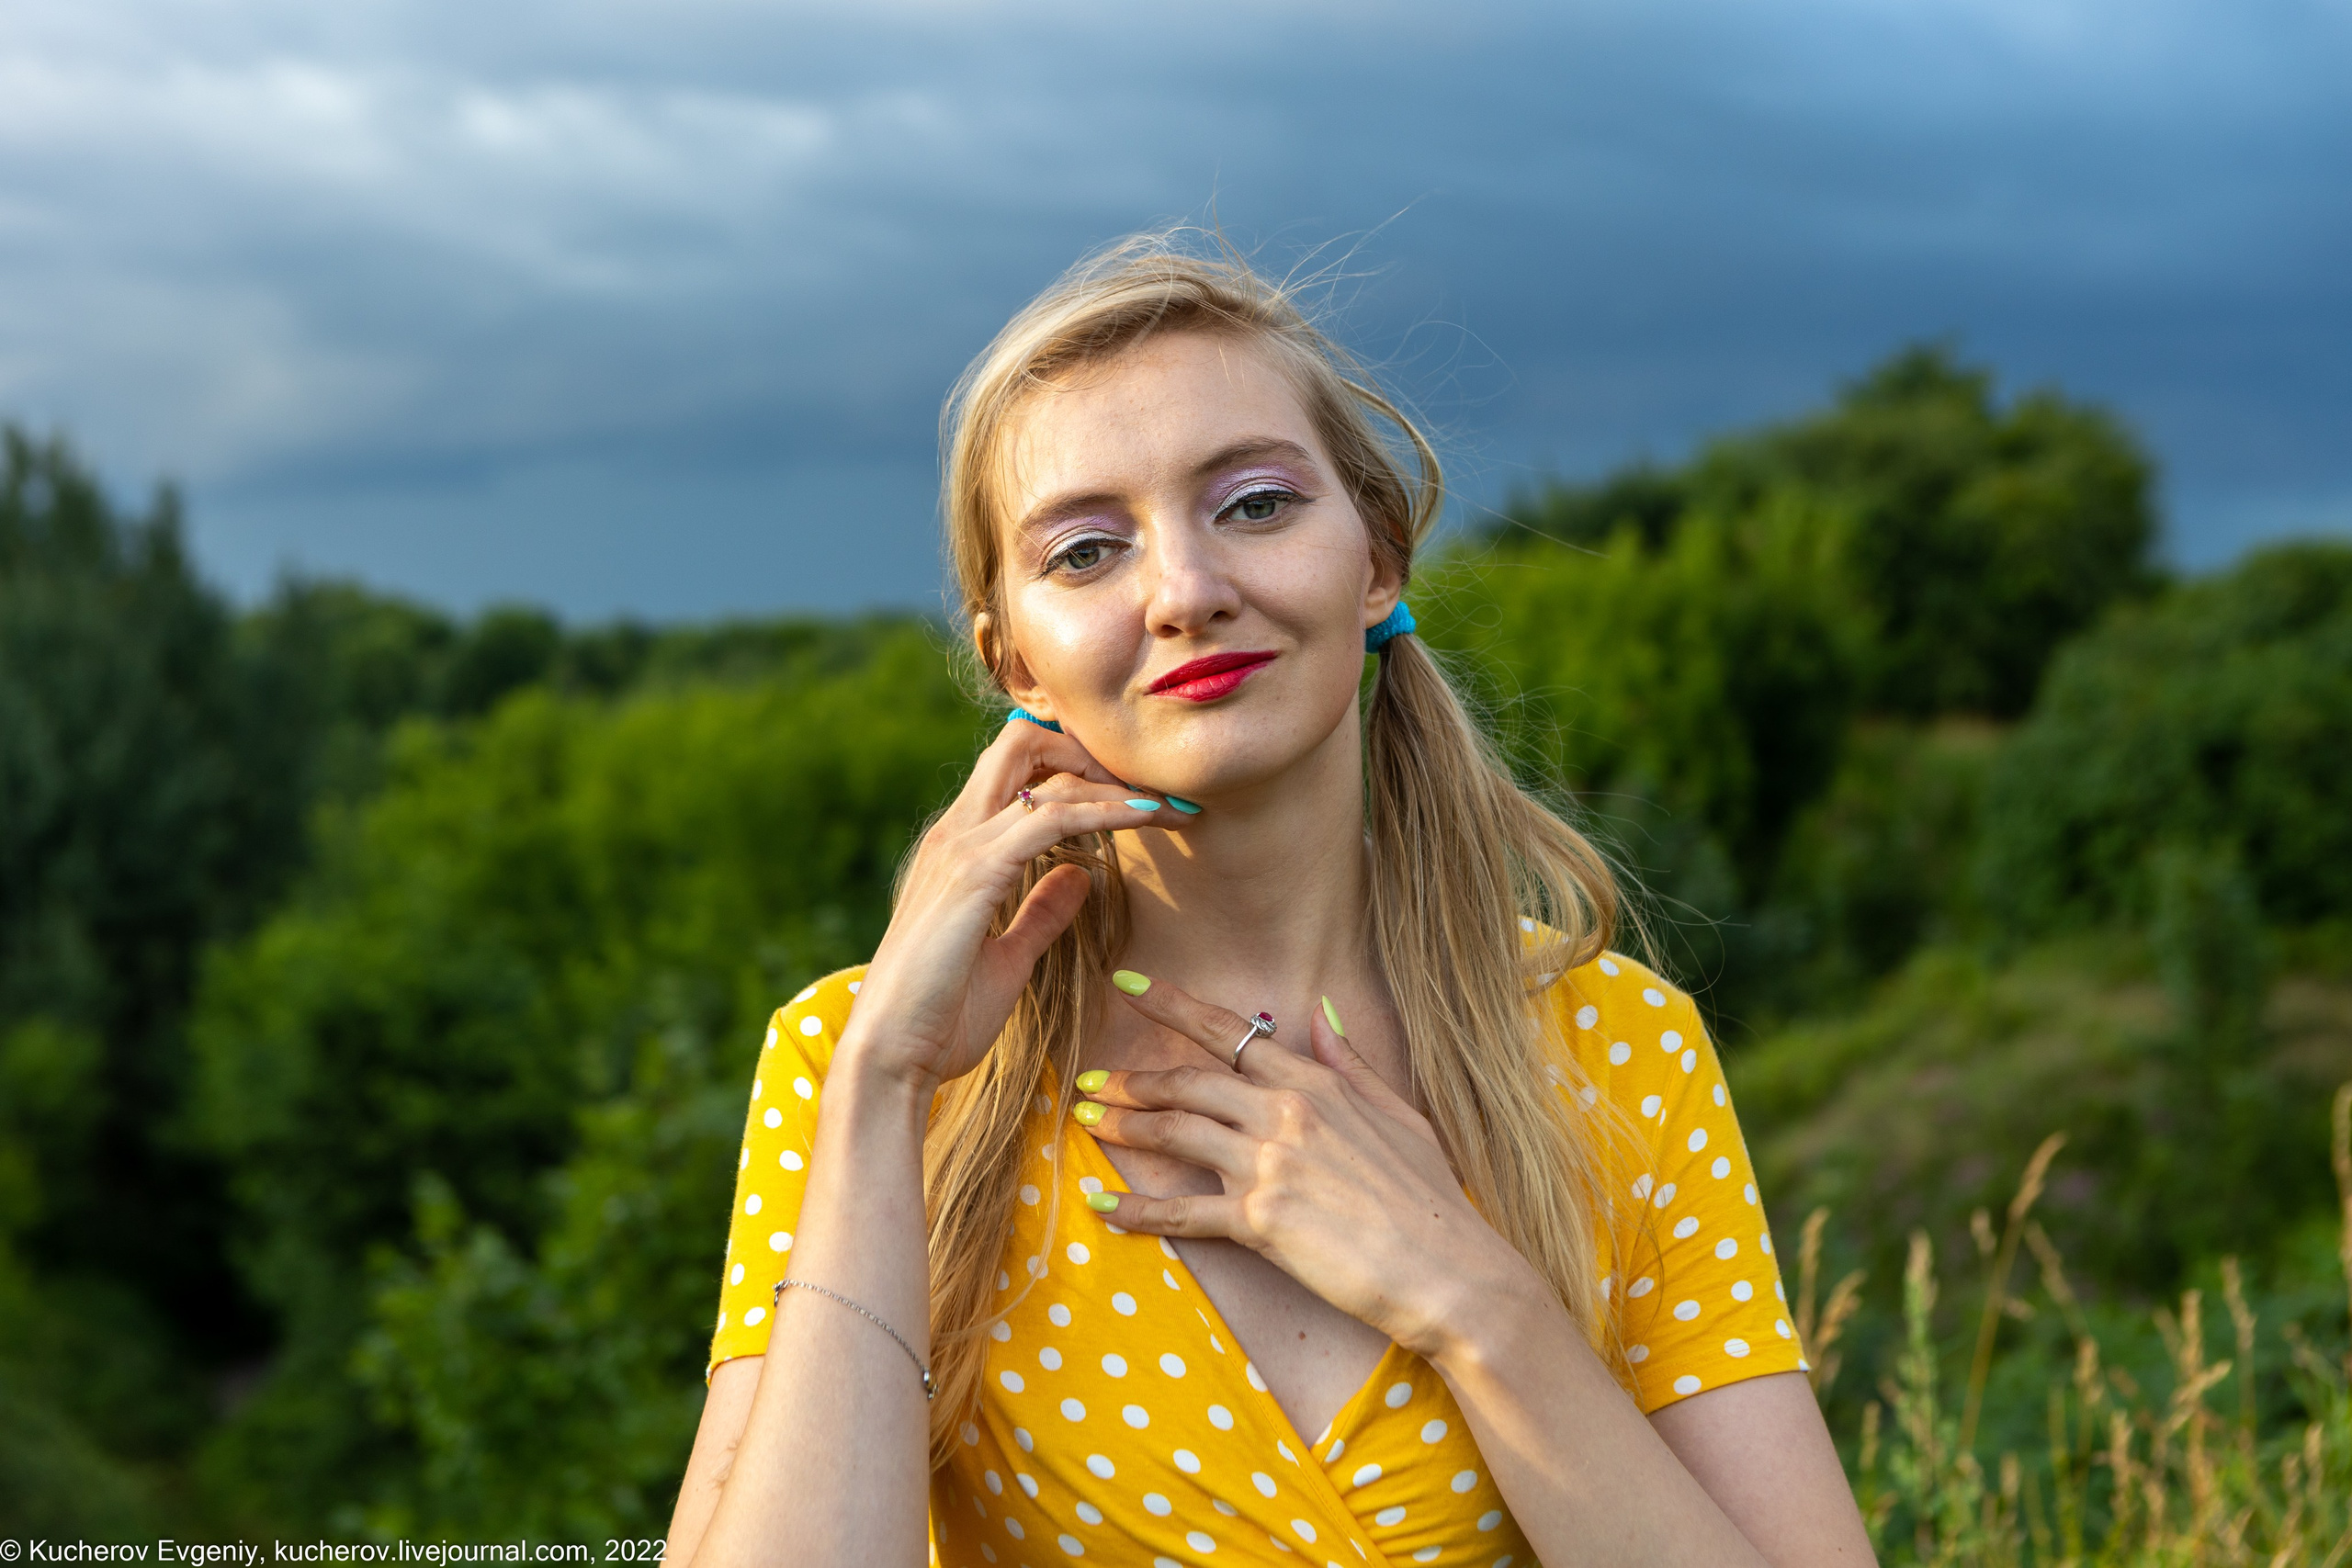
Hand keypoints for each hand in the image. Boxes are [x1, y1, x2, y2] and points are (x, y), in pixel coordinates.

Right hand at [840, 720, 1185, 1091]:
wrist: (890, 1056)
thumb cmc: (939, 1018)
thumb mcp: (1007, 958)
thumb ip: (1041, 912)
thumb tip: (1081, 875)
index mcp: (958, 848)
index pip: (1015, 770)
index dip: (1074, 768)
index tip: (1133, 796)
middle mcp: (956, 833)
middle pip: (1022, 743)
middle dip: (1092, 752)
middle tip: (1150, 786)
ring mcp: (961, 849)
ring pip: (1047, 778)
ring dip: (1116, 786)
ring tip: (1169, 805)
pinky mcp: (975, 874)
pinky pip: (1051, 819)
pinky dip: (1105, 811)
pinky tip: (1146, 818)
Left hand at [1075, 978, 1538, 1360]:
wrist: (1451, 1271)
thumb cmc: (1432, 1199)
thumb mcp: (1400, 1116)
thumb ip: (1351, 1066)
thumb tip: (1320, 1016)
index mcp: (1319, 1084)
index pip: (1233, 1034)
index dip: (1175, 1006)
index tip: (1130, 984)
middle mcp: (1288, 1114)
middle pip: (1190, 1082)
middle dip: (1132, 1079)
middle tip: (1089, 1080)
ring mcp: (1272, 1166)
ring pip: (1176, 1133)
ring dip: (1123, 1127)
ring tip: (1084, 1122)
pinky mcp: (1261, 1222)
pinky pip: (1182, 1212)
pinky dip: (1136, 1211)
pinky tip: (1102, 1208)